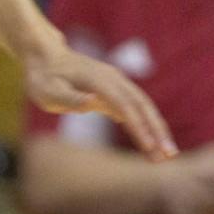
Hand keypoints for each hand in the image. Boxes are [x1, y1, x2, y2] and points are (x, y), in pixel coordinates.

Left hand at [23, 32, 176, 161]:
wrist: (45, 57)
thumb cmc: (43, 78)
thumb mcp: (48, 92)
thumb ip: (70, 99)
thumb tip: (92, 103)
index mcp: (99, 81)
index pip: (125, 107)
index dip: (140, 128)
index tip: (151, 148)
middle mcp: (114, 80)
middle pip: (142, 106)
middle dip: (158, 131)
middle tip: (170, 156)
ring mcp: (116, 83)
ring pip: (143, 106)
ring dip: (157, 129)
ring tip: (166, 154)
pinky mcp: (114, 90)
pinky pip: (135, 108)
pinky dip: (147, 124)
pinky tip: (152, 142)